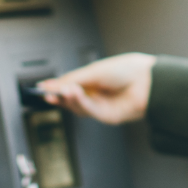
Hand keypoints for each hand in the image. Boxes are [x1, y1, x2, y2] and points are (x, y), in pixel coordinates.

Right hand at [37, 53, 154, 124]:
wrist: (147, 82)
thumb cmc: (126, 71)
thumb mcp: (93, 72)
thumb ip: (73, 80)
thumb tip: (54, 84)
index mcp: (91, 79)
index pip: (68, 84)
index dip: (55, 86)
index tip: (41, 87)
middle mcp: (94, 92)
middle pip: (70, 98)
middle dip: (58, 96)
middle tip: (47, 93)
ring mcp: (100, 105)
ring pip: (77, 107)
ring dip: (68, 99)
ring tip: (64, 90)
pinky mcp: (105, 116)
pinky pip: (88, 111)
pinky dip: (79, 103)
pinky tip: (75, 95)